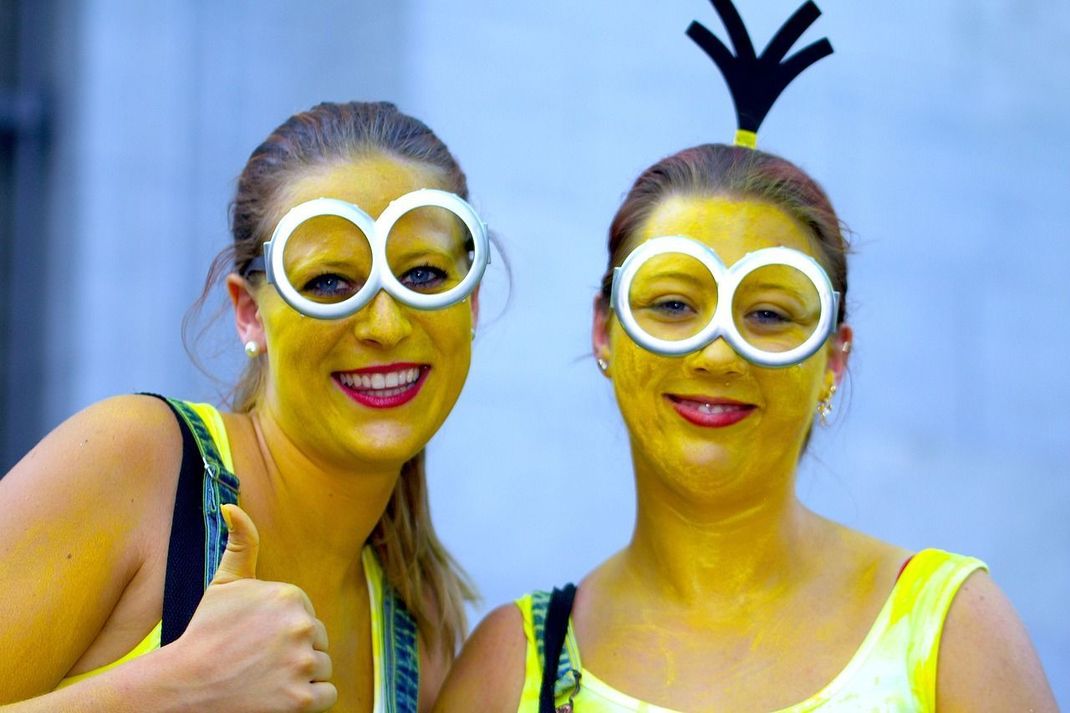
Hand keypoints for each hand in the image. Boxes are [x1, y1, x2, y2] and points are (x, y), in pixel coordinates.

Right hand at [168, 504, 336, 711]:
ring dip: (301, 675)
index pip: (307, 615)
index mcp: (289, 595)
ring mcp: (302, 663)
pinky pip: (327, 695)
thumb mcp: (224, 583)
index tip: (256, 638)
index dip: (283, 630)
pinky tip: (279, 694)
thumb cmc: (205, 633)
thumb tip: (231, 506)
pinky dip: (308, 700)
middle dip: (294, 651)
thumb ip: (241, 542)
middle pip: (318, 640)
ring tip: (266, 677)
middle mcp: (301, 625)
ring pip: (322, 667)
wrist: (184, 684)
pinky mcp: (301, 698)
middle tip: (259, 660)